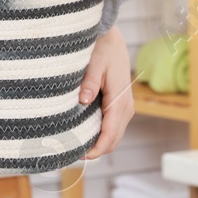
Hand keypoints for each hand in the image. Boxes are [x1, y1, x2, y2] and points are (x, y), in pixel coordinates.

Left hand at [77, 27, 135, 159]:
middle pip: (113, 140)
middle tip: (72, 153)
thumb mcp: (94, 64)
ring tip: (76, 145)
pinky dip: (102, 134)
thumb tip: (84, 100)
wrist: (112, 40)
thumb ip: (90, 82)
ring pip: (114, 135)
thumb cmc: (102, 50)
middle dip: (96, 150)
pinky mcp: (121, 105)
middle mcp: (126, 108)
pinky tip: (85, 133)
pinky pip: (113, 127)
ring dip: (99, 143)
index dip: (97, 149)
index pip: (110, 134)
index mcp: (119, 101)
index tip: (81, 156)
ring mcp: (125, 107)